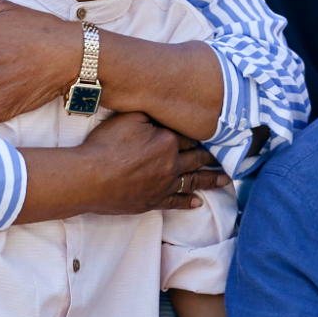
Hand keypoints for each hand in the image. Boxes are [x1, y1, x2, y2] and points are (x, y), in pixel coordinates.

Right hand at [76, 112, 228, 213]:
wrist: (89, 177)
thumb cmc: (106, 145)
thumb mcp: (128, 118)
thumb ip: (150, 113)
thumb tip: (163, 113)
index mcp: (168, 141)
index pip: (190, 137)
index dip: (200, 136)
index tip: (213, 135)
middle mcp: (171, 164)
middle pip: (197, 159)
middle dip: (211, 158)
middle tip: (228, 158)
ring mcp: (163, 185)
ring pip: (192, 182)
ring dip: (210, 181)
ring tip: (225, 181)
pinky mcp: (151, 202)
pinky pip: (175, 202)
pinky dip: (188, 203)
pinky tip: (198, 203)